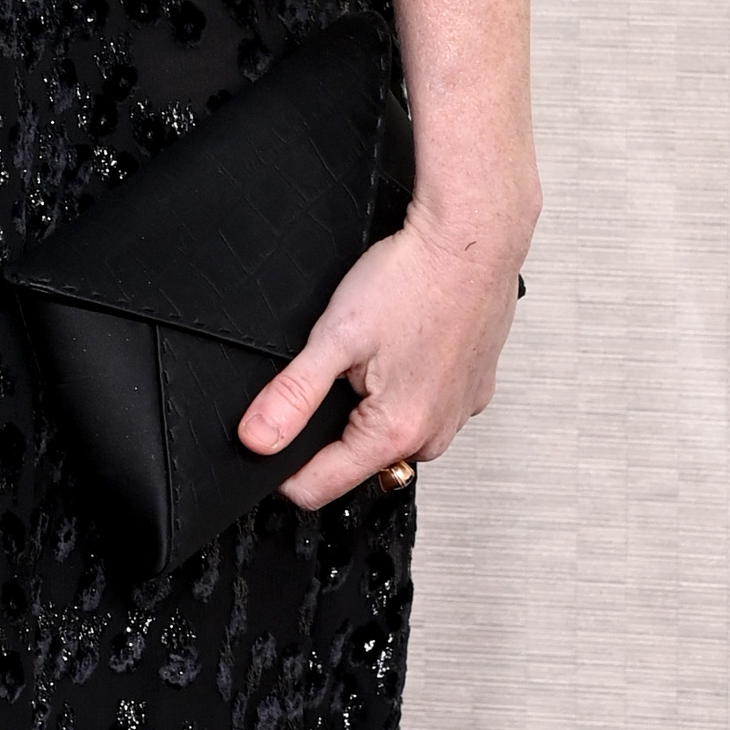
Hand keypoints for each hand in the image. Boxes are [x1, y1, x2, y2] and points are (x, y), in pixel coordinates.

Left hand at [238, 200, 529, 508]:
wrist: (472, 242)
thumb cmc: (414, 279)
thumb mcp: (335, 336)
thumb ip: (292, 395)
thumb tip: (257, 439)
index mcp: (396, 432)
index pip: (321, 488)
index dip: (282, 469)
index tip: (267, 442)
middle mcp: (434, 436)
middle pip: (358, 461)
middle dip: (330, 428)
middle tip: (327, 370)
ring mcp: (458, 415)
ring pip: (393, 433)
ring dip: (369, 407)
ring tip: (369, 352)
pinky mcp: (472, 392)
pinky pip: (425, 407)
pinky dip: (405, 387)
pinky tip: (401, 347)